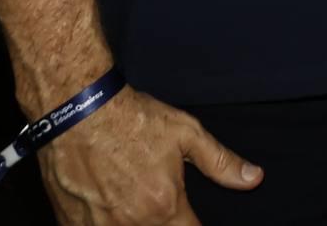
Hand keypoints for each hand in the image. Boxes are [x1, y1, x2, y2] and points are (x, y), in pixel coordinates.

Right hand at [37, 86, 260, 224]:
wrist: (76, 111)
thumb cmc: (133, 120)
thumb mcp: (186, 133)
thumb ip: (221, 162)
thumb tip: (254, 179)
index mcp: (163, 206)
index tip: (193, 218)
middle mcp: (131, 224)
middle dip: (166, 224)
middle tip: (160, 203)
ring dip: (135, 224)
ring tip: (138, 203)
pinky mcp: (71, 224)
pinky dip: (105, 225)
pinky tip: (110, 208)